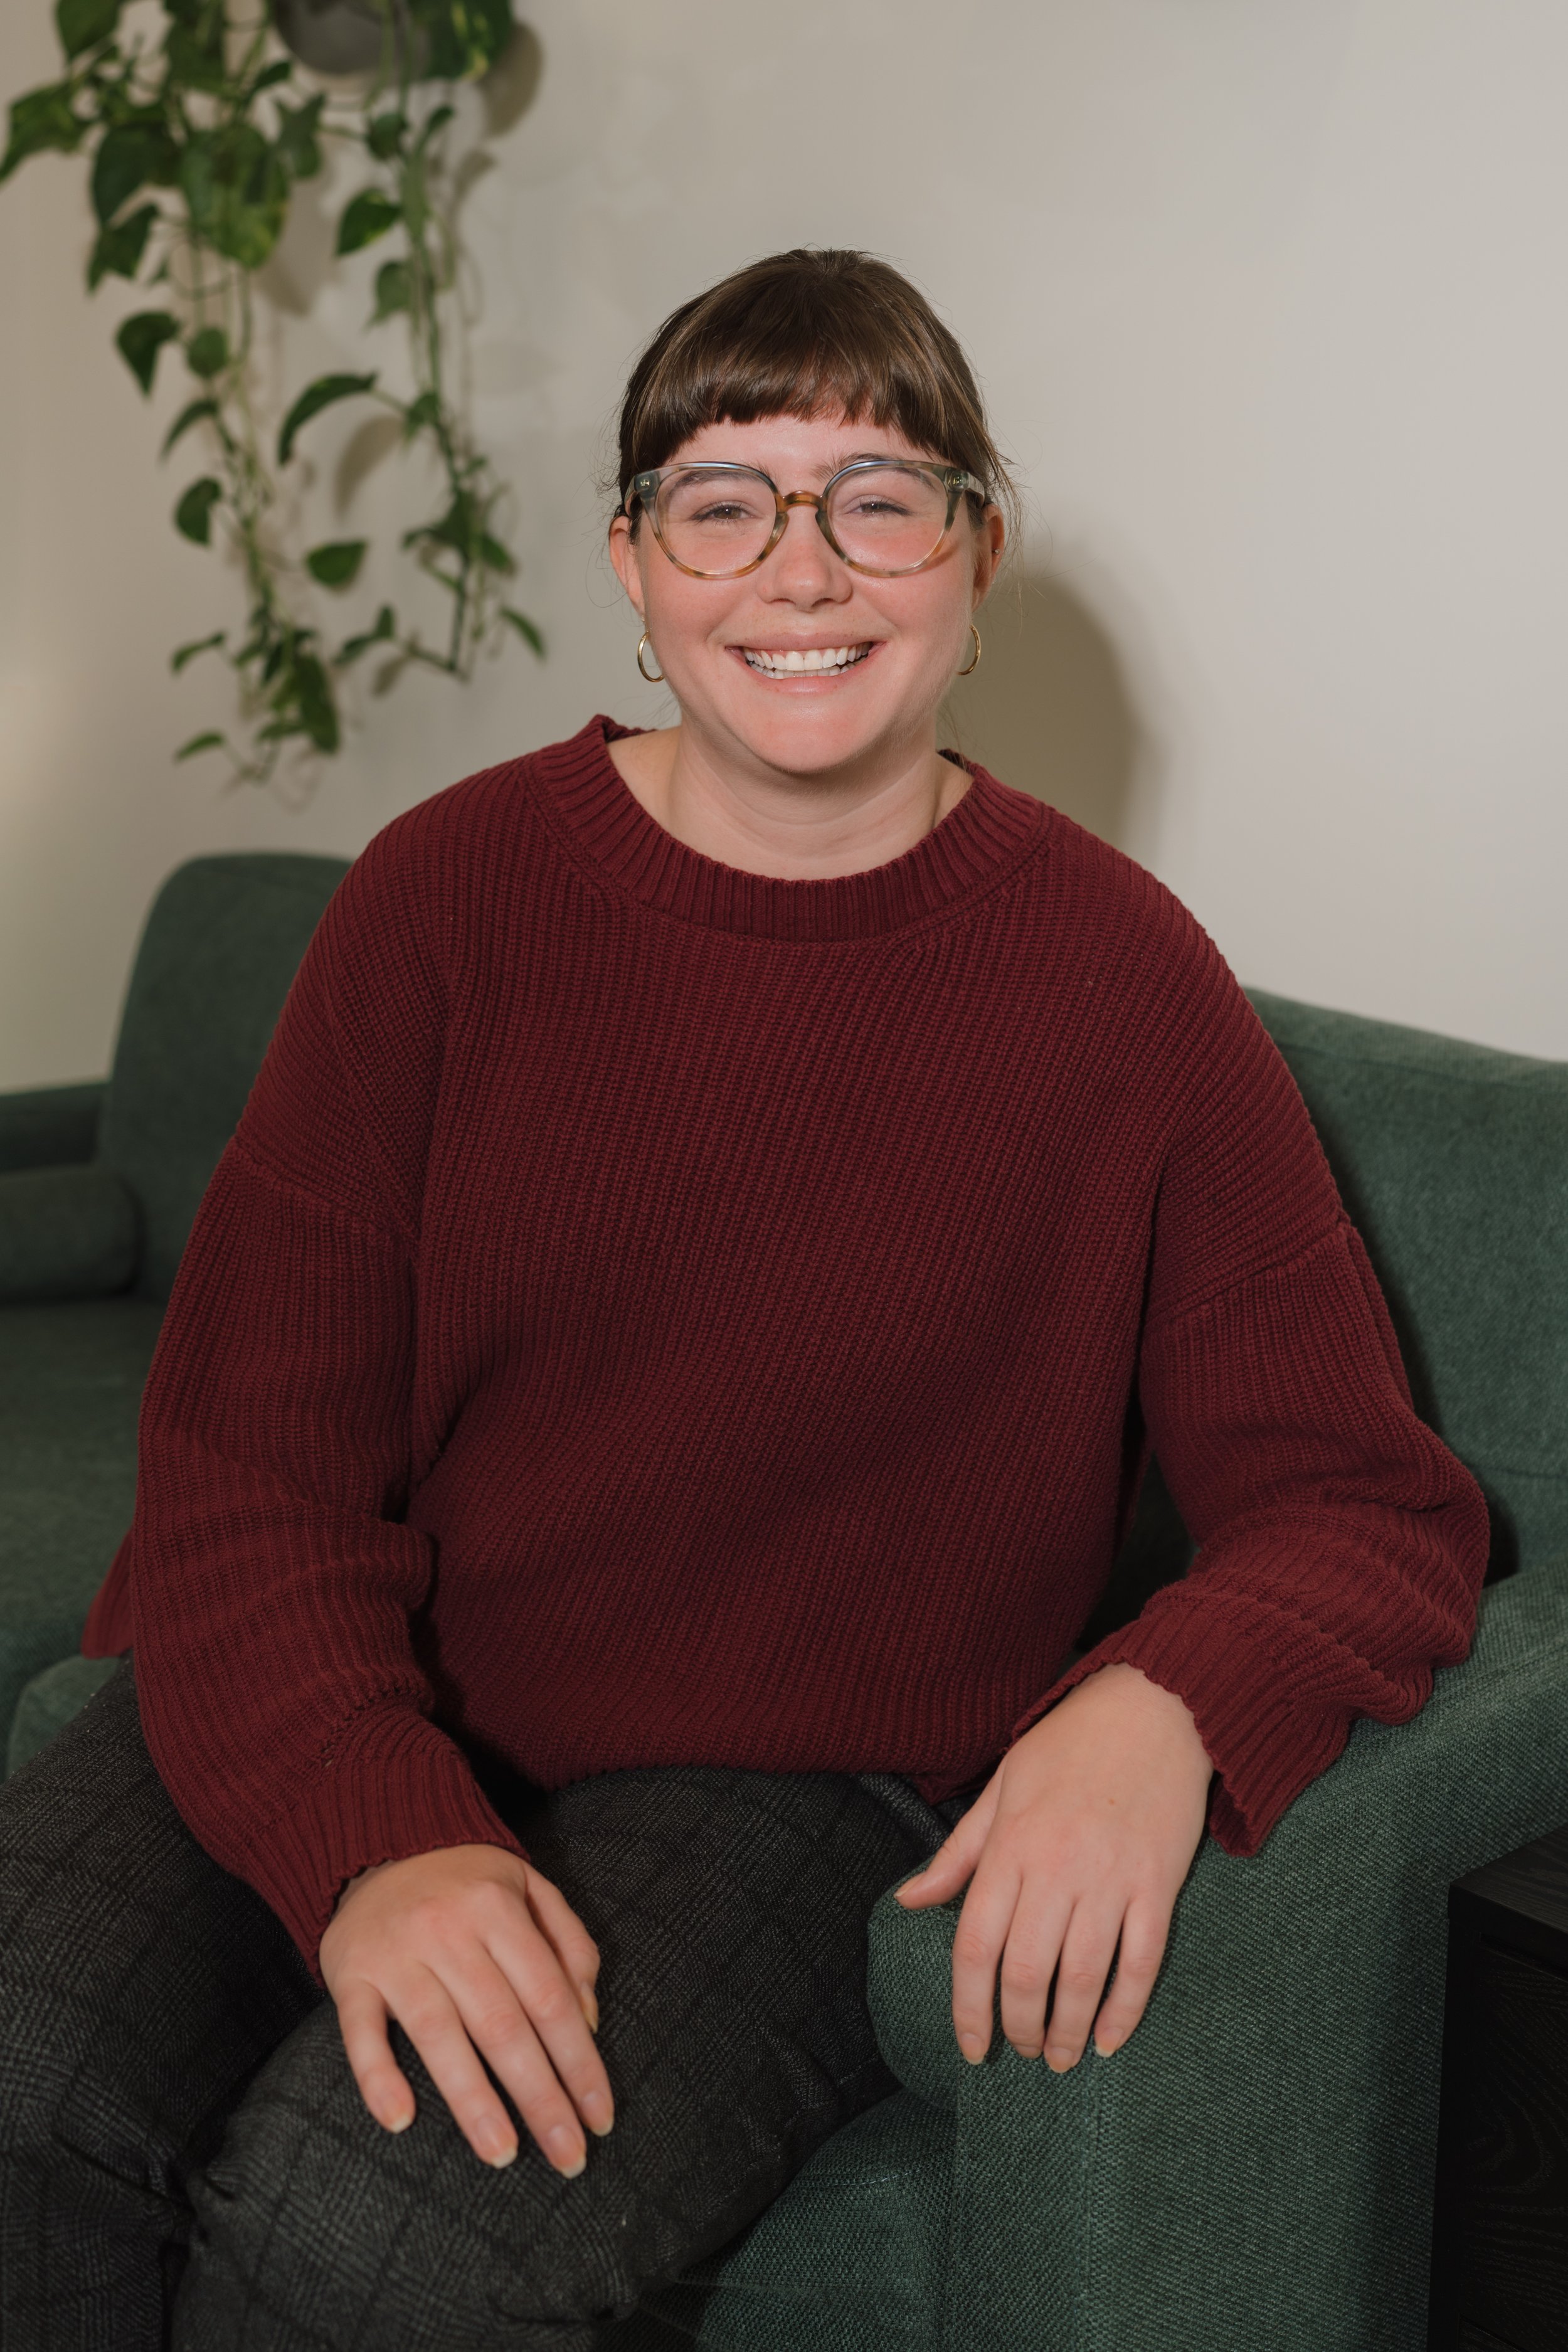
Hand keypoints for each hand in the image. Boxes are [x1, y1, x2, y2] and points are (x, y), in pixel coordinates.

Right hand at [318, 1842, 613, 2173]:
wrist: (376, 1842)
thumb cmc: (466, 1882)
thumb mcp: (529, 1887)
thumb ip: (568, 1944)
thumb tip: (590, 2021)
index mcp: (499, 1909)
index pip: (550, 1998)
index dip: (579, 2062)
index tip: (600, 2116)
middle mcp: (449, 1930)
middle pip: (503, 2026)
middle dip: (540, 2096)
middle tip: (567, 2156)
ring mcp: (396, 1954)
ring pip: (439, 2035)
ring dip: (473, 2101)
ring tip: (502, 2155)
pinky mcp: (350, 1974)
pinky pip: (360, 2032)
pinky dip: (378, 2076)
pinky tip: (400, 2120)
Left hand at [894, 1664, 1211, 2069]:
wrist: (1157, 1706)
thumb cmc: (1071, 1745)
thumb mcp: (1003, 1786)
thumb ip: (959, 1852)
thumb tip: (910, 1900)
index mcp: (1012, 1844)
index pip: (976, 1944)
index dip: (968, 2006)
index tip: (970, 2046)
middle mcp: (1058, 1866)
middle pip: (1027, 1970)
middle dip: (1018, 2025)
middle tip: (1020, 2049)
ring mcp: (1113, 1877)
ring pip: (1084, 1976)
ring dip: (1069, 2029)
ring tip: (1060, 2057)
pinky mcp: (1160, 1884)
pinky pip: (1142, 1961)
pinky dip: (1126, 2009)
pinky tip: (1111, 2039)